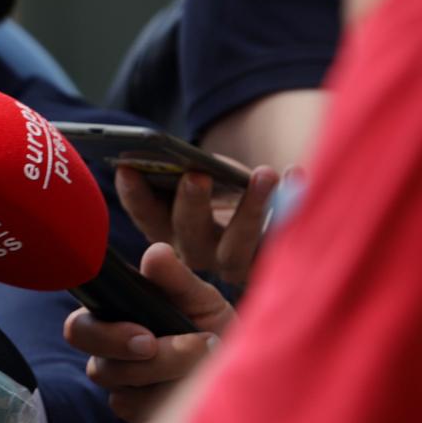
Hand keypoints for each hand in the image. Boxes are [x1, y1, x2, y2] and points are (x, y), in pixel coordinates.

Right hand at [63, 244, 235, 422]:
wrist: (246, 373)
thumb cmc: (216, 328)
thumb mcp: (202, 299)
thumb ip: (176, 280)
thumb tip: (155, 253)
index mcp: (115, 323)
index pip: (80, 329)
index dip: (102, 334)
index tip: (145, 335)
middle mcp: (111, 359)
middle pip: (96, 368)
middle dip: (135, 364)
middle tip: (165, 350)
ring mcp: (124, 391)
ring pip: (126, 393)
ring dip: (169, 376)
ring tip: (206, 359)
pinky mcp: (140, 418)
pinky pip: (146, 415)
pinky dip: (175, 399)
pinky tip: (196, 387)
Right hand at [114, 164, 280, 288]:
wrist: (270, 219)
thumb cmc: (226, 188)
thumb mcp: (205, 179)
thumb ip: (188, 172)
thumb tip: (184, 158)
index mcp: (169, 232)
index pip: (146, 218)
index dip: (134, 196)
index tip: (126, 167)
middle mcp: (197, 254)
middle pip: (189, 235)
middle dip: (191, 204)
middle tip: (195, 174)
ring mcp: (235, 264)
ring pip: (238, 246)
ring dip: (251, 208)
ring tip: (264, 173)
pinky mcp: (272, 263)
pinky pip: (284, 239)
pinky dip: (294, 203)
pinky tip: (296, 174)